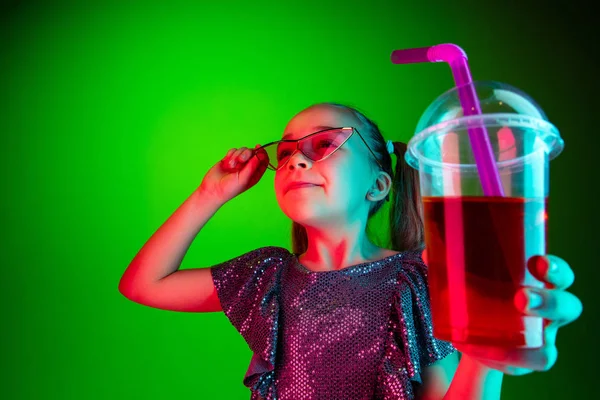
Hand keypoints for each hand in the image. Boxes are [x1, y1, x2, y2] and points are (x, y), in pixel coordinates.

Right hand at [199, 145, 269, 202]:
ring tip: (231, 165)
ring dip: (237, 155)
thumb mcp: (244, 179)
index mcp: (255, 174)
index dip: (262, 153)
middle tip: (240, 160)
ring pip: (243, 150)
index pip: (263, 160)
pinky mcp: (230, 158)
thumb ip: (252, 166)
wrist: (213, 188)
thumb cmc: (230, 188)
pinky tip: (227, 162)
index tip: (258, 148)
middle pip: (253, 152)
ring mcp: (239, 162)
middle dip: (247, 153)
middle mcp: (248, 167)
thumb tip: (259, 155)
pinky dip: (230, 154)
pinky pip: (234, 150)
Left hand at [422, 250, 582, 374]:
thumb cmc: (480, 299)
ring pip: (551, 342)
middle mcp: (547, 313)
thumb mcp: (468, 282)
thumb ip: (451, 267)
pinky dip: (507, 358)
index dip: (554, 268)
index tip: (536, 262)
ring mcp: (540, 340)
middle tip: (521, 298)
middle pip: (566, 306)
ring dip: (527, 342)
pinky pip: (528, 364)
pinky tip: (481, 349)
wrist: (478, 337)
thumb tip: (429, 251)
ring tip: (500, 335)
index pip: (558, 275)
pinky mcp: (526, 361)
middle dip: (549, 301)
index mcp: (537, 286)